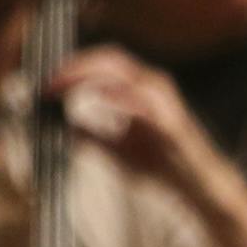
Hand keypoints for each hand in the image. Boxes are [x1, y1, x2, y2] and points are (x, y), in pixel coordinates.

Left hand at [52, 46, 229, 197]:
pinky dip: (112, 95)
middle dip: (75, 66)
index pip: (105, 63)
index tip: (48, 83)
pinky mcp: (169, 121)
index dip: (74, 67)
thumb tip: (65, 126)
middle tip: (49, 82)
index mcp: (142, 89)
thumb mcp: (117, 150)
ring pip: (120, 72)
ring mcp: (163, 101)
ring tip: (62, 87)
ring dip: (86, 76)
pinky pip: (138, 100)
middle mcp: (153, 86)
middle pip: (110, 59)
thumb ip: (93, 136)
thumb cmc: (162, 166)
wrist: (197, 187)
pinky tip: (93, 97)